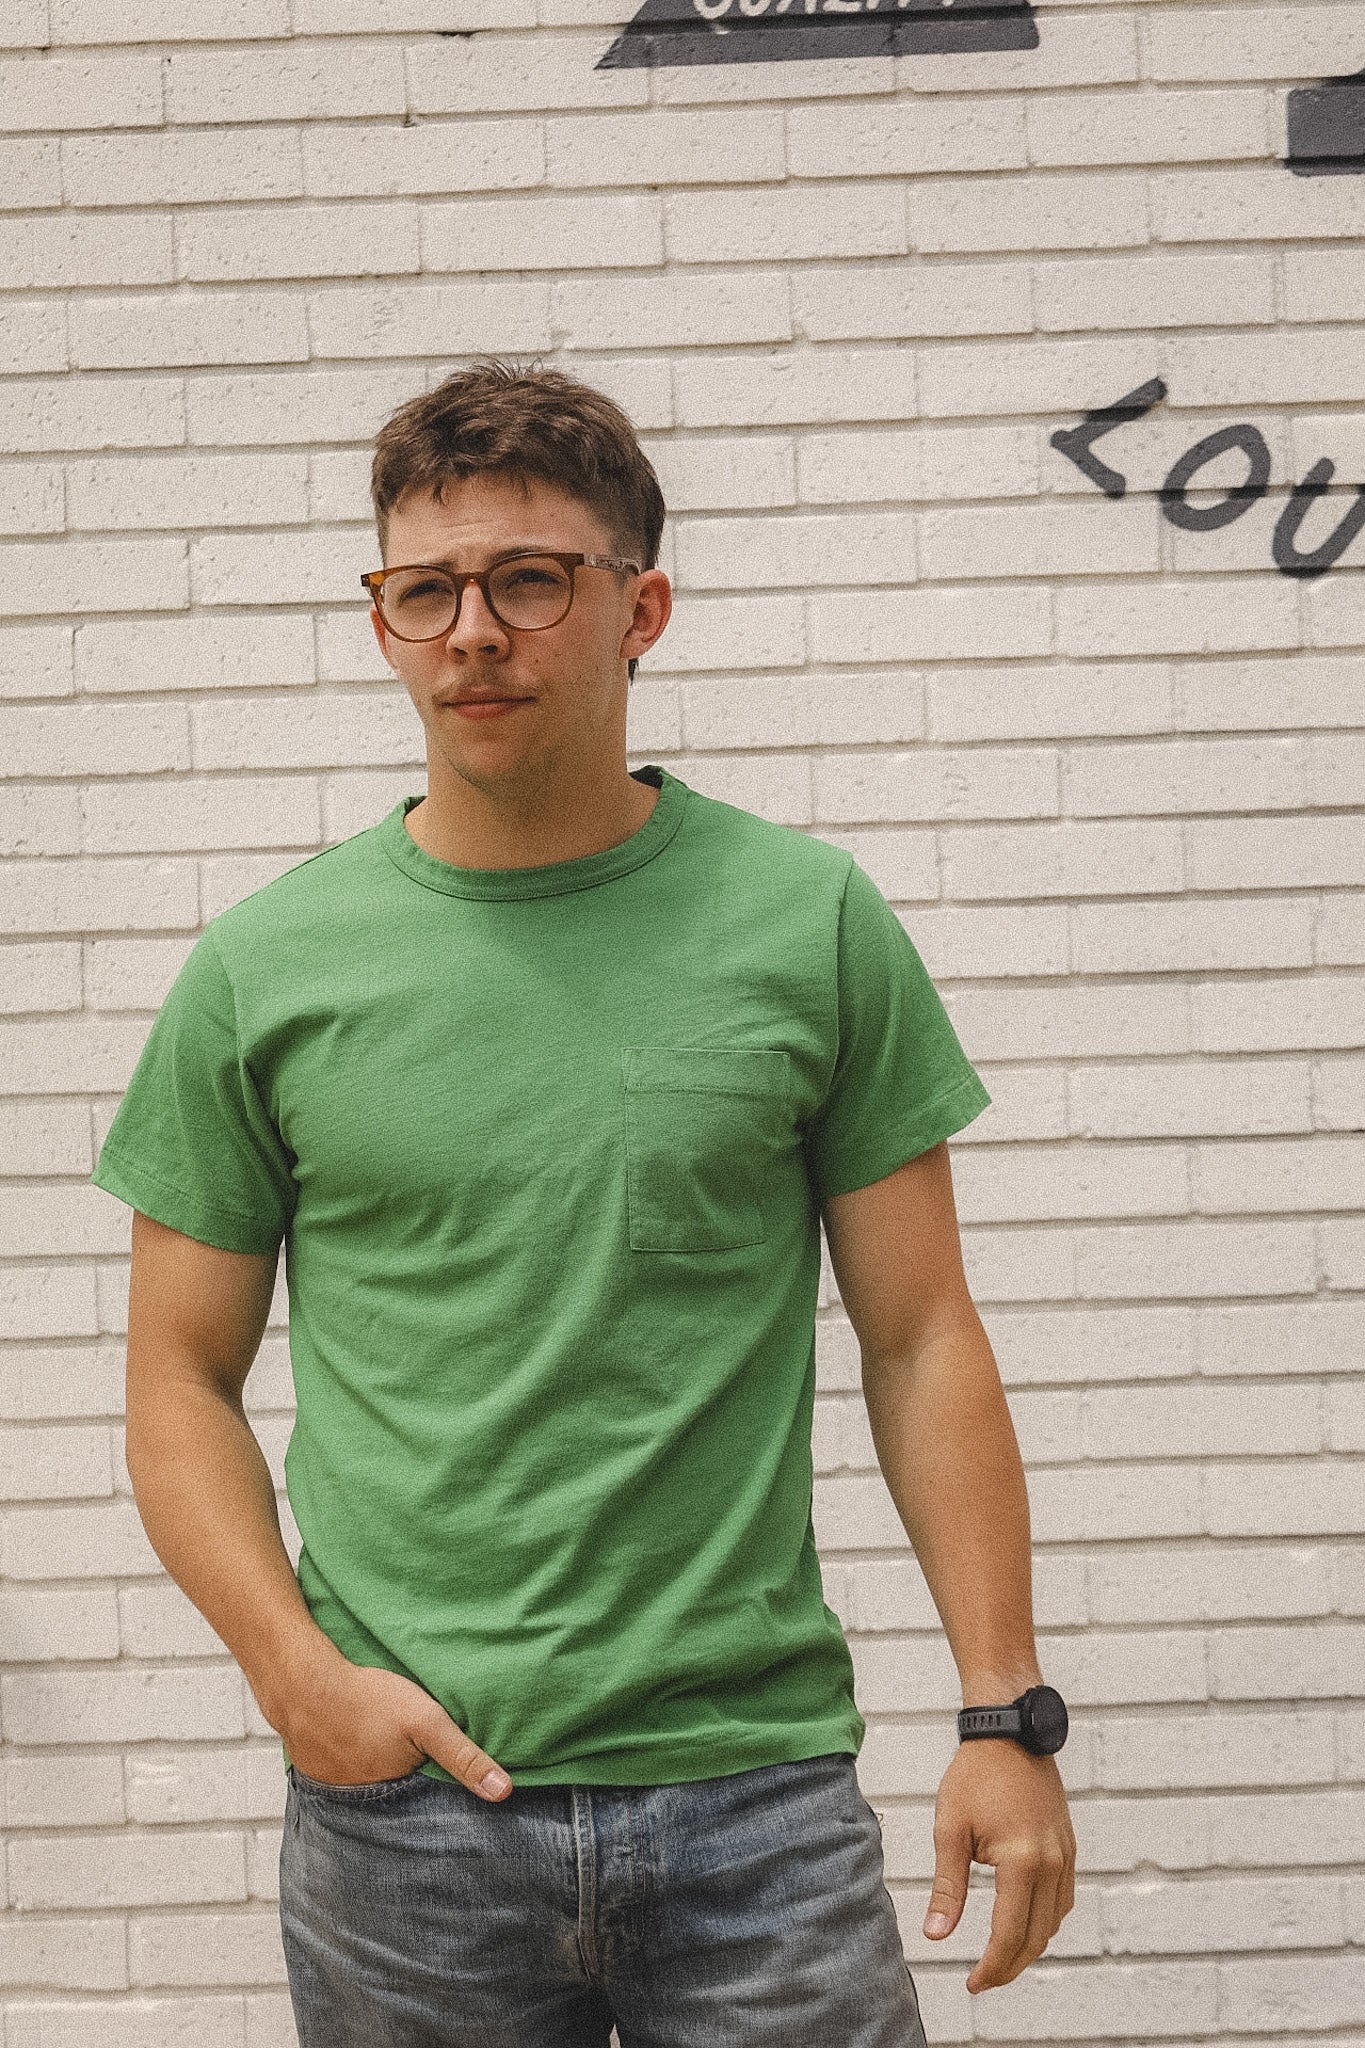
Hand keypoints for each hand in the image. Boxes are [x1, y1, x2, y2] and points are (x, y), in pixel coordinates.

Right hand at [277, 1647, 512, 1802]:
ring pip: (374, 1797)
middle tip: (424, 1779)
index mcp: (396, 1797)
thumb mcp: (426, 1721)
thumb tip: (504, 1792)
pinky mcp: (321, 1778)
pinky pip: (348, 1785)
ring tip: (394, 1764)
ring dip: (386, 1787)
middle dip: (416, 1799)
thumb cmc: (368, 1700)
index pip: (429, 1813)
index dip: (444, 1806)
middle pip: (402, 1808)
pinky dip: (360, 1773)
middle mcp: (366, 1807)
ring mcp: (340, 1795)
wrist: (303, 1685)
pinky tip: (365, 1752)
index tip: (462, 1806)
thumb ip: (464, 1757)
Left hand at [922, 1739, 1074, 1990]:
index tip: (973, 1984)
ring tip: (998, 1956)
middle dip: (1009, 1966)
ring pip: (1053, 1924)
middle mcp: (1052, 1865)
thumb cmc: (975, 1776)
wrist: (1010, 1734)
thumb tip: (935, 1935)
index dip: (991, 1968)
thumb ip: (947, 1888)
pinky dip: (1045, 1922)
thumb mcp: (950, 1830)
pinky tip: (1023, 1923)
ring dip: (1028, 1947)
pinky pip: (1063, 1901)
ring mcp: (1065, 1857)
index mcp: (1021, 1862)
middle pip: (1036, 1938)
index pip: (1009, 1935)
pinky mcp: (1069, 1848)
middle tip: (982, 1979)